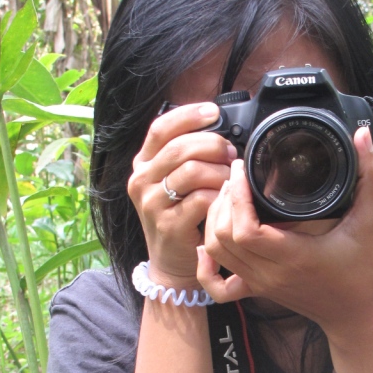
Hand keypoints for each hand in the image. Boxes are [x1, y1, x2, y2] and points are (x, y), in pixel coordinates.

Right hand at [127, 102, 235, 285]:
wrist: (172, 260)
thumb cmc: (180, 215)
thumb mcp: (175, 181)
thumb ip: (187, 155)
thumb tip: (219, 128)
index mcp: (143, 163)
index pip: (160, 128)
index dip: (188, 115)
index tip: (214, 112)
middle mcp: (141, 180)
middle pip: (180, 148)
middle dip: (213, 146)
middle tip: (231, 154)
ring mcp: (152, 203)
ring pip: (192, 171)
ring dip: (219, 171)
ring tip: (230, 179)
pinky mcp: (168, 224)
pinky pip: (201, 199)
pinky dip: (220, 195)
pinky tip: (225, 199)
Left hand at [197, 127, 372, 343]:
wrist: (357, 313)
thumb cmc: (364, 271)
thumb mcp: (371, 221)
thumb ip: (370, 177)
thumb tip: (363, 137)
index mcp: (293, 256)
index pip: (245, 229)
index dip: (237, 196)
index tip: (243, 170)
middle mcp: (270, 273)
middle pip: (223, 237)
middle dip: (223, 201)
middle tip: (236, 177)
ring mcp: (260, 283)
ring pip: (216, 253)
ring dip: (214, 222)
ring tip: (228, 196)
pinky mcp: (257, 289)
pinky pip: (218, 286)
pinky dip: (206, 265)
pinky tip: (207, 244)